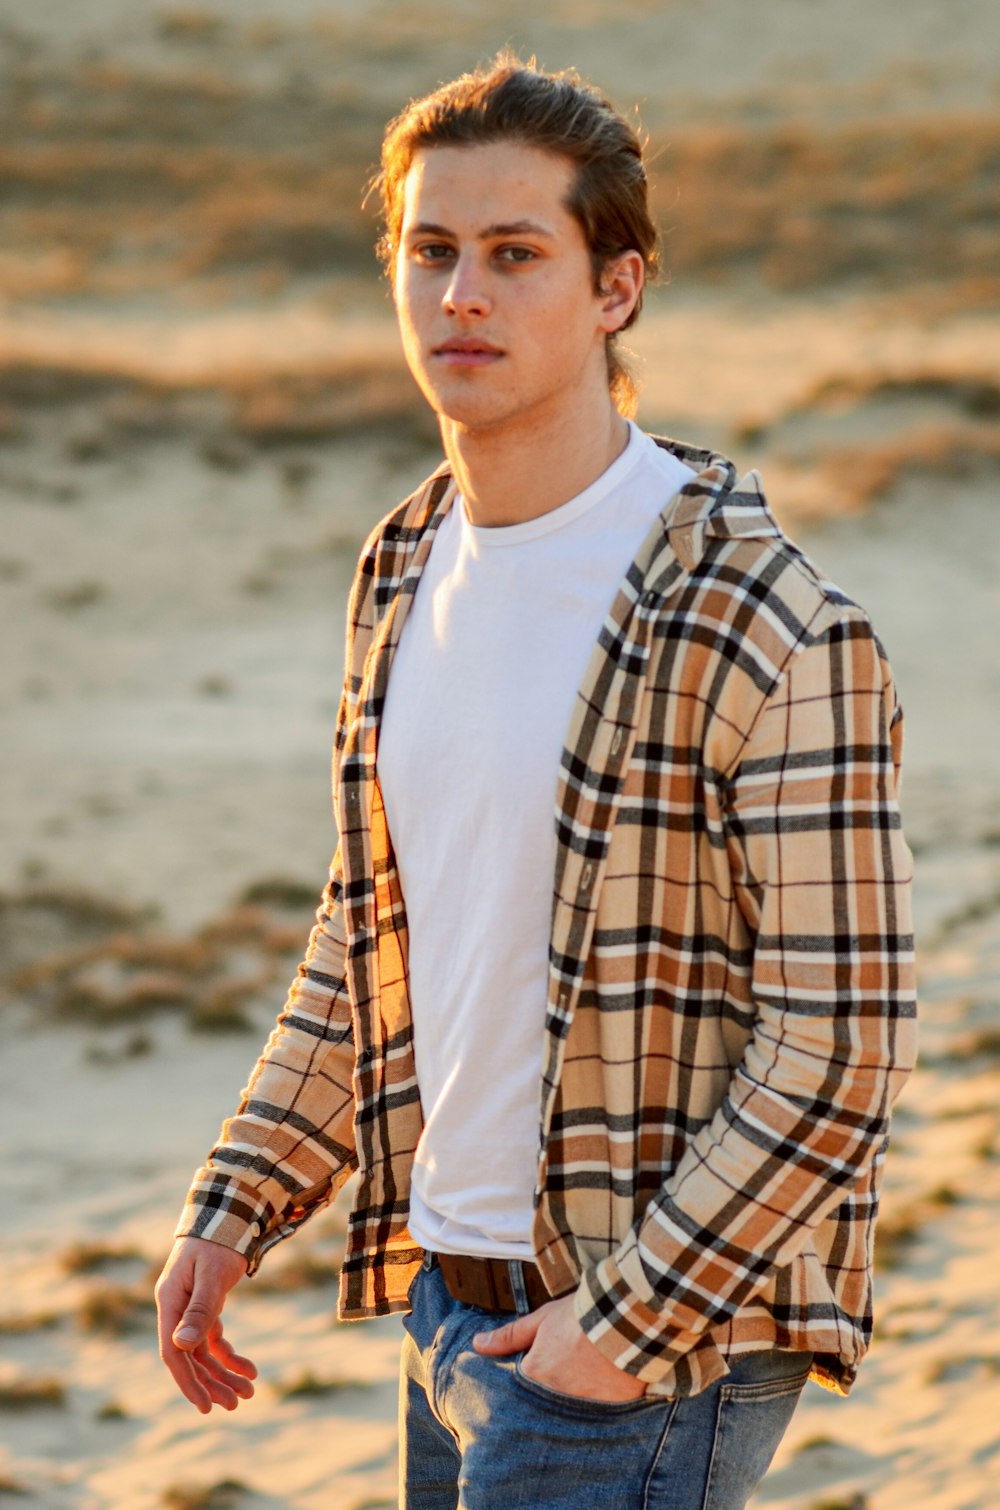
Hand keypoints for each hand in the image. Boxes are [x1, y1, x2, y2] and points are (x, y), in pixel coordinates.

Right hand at [155, 1235, 255, 1412]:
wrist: (227, 1213)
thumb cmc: (218, 1241)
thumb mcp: (212, 1275)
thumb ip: (199, 1310)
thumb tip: (181, 1347)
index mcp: (170, 1301)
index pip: (173, 1352)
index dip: (188, 1382)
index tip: (205, 1407)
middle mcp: (176, 1308)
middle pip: (189, 1357)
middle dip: (212, 1383)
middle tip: (237, 1403)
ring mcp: (189, 1308)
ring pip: (203, 1351)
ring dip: (223, 1373)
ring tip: (249, 1391)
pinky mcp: (205, 1305)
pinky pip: (214, 1338)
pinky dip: (229, 1354)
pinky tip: (249, 1369)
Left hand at [472, 1293, 646, 1402]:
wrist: (624, 1322)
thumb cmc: (579, 1317)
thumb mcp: (541, 1320)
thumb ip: (509, 1336)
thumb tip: (477, 1344)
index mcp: (534, 1375)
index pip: (521, 1385)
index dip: (527, 1378)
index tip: (536, 1369)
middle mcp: (553, 1397)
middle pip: (543, 1402)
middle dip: (545, 1395)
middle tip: (558, 1379)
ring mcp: (580, 1407)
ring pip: (566, 1411)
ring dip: (568, 1401)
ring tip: (577, 1387)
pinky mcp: (606, 1411)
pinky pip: (593, 1415)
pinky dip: (593, 1407)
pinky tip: (597, 1395)